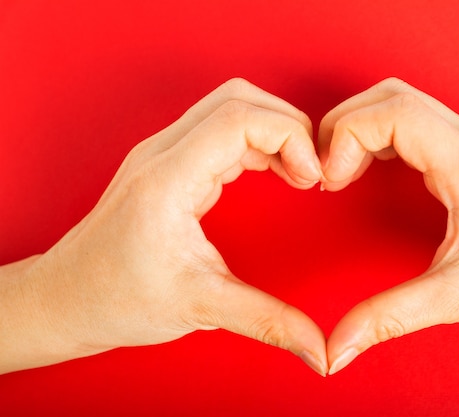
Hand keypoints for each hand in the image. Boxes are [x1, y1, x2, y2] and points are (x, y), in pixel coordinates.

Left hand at [0, 78, 327, 374]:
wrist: (69, 297)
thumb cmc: (118, 299)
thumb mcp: (200, 308)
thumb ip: (267, 321)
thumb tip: (319, 348)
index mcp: (168, 180)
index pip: (239, 118)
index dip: (290, 137)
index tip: (313, 178)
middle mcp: (162, 153)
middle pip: (239, 98)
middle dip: (288, 126)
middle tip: (312, 171)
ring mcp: (163, 153)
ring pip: (231, 106)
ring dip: (273, 131)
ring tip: (298, 174)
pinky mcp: (169, 162)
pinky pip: (220, 129)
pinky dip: (257, 142)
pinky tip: (273, 172)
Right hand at [320, 78, 458, 374]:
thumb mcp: (457, 300)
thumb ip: (388, 318)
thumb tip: (337, 347)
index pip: (395, 113)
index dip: (346, 136)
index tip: (329, 179)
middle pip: (393, 96)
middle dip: (345, 125)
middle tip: (325, 172)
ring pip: (406, 102)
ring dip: (364, 128)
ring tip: (342, 172)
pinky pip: (420, 122)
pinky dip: (384, 136)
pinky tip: (372, 170)